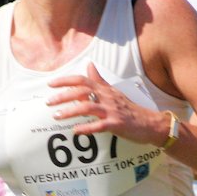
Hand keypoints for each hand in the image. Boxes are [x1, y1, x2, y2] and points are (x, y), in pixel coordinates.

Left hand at [47, 62, 164, 146]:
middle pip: (81, 92)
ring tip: (56, 116)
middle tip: (48, 103)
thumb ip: (99, 80)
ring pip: (87, 107)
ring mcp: (112, 111)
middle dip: (62, 96)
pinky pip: (98, 125)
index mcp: (105, 90)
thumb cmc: (129, 108)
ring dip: (70, 111)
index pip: (83, 80)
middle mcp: (107, 97)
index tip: (50, 84)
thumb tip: (89, 65)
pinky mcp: (116, 124)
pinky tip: (75, 130)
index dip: (65, 81)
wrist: (149, 123)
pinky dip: (86, 128)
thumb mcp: (113, 92)